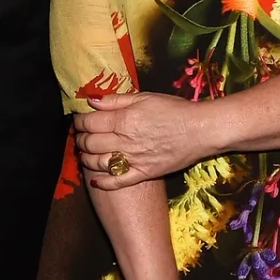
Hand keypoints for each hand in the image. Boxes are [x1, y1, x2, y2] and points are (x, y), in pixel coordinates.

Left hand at [75, 93, 207, 189]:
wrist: (201, 130)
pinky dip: (103, 182)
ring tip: (85, 154)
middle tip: (81, 136)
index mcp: (124, 119)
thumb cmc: (175, 110)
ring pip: (98, 163)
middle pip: (90, 143)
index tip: (79, 120)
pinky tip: (96, 180)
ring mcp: (133, 159)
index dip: (79, 121)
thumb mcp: (144, 97)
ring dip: (86, 159)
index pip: (89, 122)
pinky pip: (117, 181)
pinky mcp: (143, 174)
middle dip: (80, 139)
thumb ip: (116, 100)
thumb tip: (91, 100)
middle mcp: (125, 141)